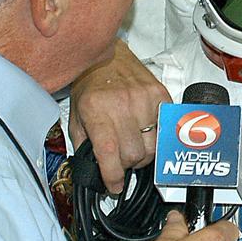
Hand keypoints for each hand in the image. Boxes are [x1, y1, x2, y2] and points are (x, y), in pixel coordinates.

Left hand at [68, 39, 169, 193]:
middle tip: (121, 159)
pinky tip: (146, 133)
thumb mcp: (76, 115)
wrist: (107, 55)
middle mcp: (122, 103)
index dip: (113, 176)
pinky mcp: (161, 95)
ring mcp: (144, 98)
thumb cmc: (91, 85)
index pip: (109, 152)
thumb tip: (95, 170)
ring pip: (153, 146)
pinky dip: (157, 138)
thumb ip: (84, 144)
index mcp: (96, 109)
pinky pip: (165, 129)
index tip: (114, 186)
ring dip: (144, 154)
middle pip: (134, 154)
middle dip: (128, 165)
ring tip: (134, 145)